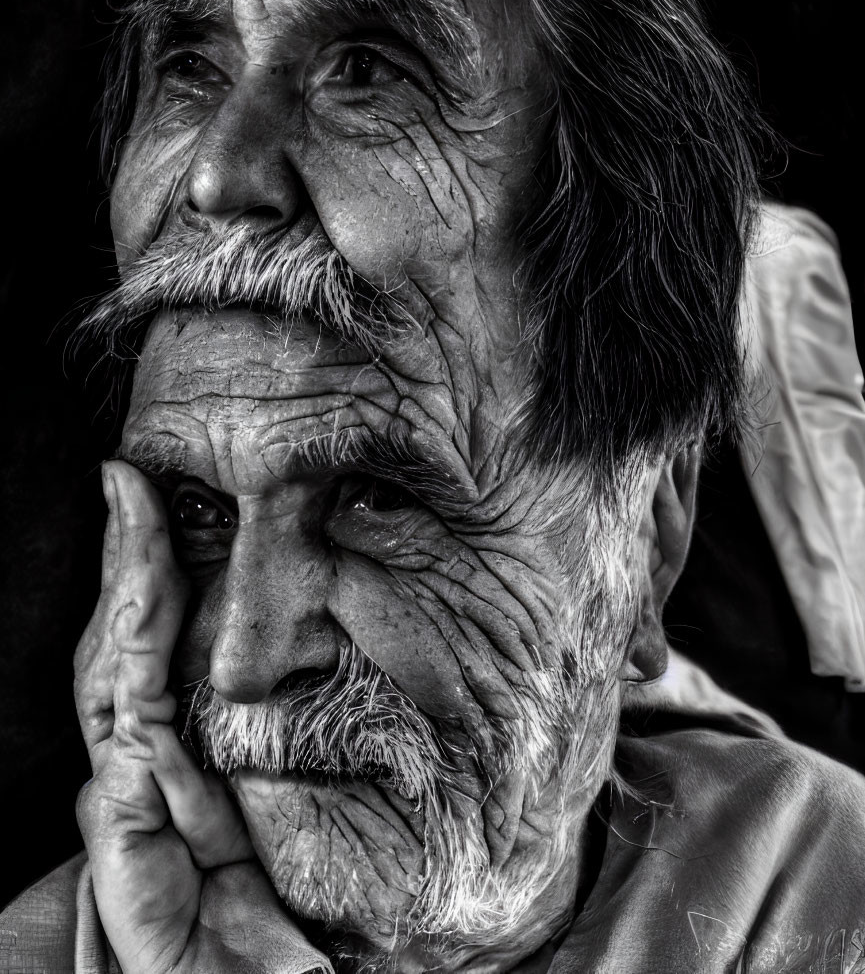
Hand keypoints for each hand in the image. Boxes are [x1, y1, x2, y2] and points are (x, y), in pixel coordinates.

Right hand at [74, 460, 318, 972]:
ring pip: (114, 663)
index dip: (148, 577)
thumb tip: (293, 687)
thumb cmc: (263, 930)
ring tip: (128, 506)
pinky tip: (143, 593)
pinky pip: (130, 721)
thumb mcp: (281, 823)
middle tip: (128, 480)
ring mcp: (126, 791)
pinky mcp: (127, 823)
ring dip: (124, 582)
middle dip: (123, 558)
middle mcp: (139, 765)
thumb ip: (276, 760)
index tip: (154, 503)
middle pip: (120, 641)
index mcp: (174, 756)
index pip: (151, 648)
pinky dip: (134, 653)